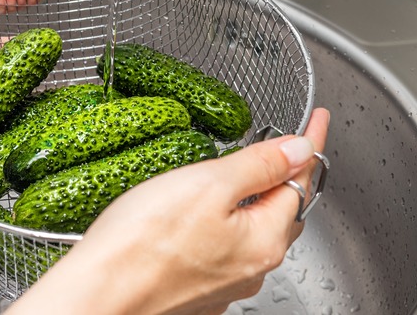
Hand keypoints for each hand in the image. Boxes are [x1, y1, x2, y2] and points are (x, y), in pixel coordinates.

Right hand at [8, 108, 329, 314]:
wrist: (97, 296)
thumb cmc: (141, 245)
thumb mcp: (207, 185)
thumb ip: (259, 165)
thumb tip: (300, 149)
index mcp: (263, 240)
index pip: (301, 181)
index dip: (311, 143)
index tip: (320, 120)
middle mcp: (250, 269)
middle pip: (282, 211)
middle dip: (287, 176)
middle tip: (286, 145)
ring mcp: (222, 284)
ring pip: (251, 233)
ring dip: (254, 202)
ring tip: (244, 178)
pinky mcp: (194, 291)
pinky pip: (223, 251)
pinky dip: (225, 227)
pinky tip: (203, 218)